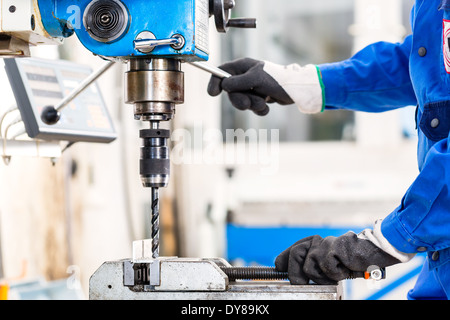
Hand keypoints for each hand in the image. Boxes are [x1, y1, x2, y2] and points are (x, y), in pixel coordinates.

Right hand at [207, 58, 293, 115]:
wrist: (296, 90)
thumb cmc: (277, 79)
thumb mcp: (256, 79)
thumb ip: (238, 82)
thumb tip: (224, 85)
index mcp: (243, 67)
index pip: (222, 71)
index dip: (215, 81)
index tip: (212, 94)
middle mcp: (245, 77)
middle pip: (231, 92)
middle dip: (239, 100)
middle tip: (247, 104)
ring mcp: (252, 88)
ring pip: (242, 101)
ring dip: (252, 105)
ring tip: (263, 102)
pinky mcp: (259, 98)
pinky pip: (252, 108)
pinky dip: (259, 109)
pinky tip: (268, 105)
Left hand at [275, 232, 401, 284]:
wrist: (370, 255)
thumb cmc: (349, 261)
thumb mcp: (326, 264)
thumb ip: (312, 265)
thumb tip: (292, 274)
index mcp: (314, 243)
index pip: (294, 249)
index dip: (283, 258)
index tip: (277, 266)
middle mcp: (317, 241)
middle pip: (296, 255)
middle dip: (295, 273)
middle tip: (301, 282)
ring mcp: (325, 244)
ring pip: (308, 265)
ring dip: (318, 276)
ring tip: (331, 275)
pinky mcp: (334, 248)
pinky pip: (324, 268)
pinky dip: (333, 274)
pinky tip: (342, 270)